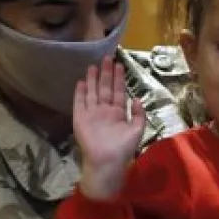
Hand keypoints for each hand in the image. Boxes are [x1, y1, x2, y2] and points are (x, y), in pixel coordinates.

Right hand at [74, 56, 143, 200]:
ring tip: (93, 65)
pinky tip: (81, 82)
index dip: (118, 78)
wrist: (106, 161)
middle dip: (106, 73)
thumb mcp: (137, 130)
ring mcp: (92, 113)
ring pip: (93, 92)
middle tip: (107, 58)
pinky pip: (79, 103)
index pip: (118, 91)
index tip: (119, 64)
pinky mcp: (80, 118)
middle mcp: (105, 110)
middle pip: (105, 88)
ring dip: (93, 79)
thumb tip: (137, 98)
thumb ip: (139, 114)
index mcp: (118, 112)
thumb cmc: (123, 148)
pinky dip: (80, 93)